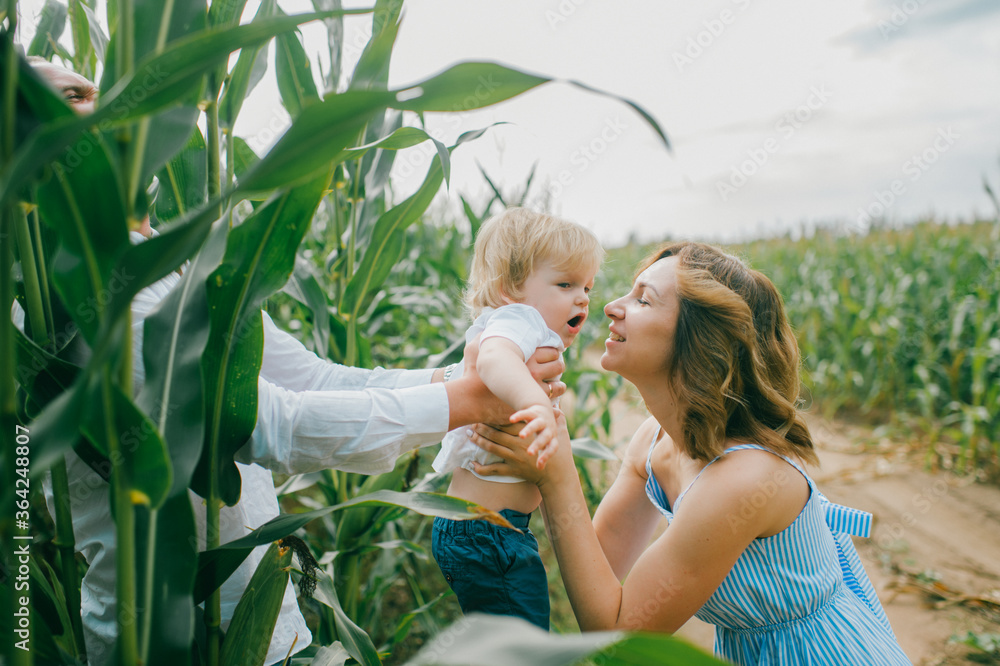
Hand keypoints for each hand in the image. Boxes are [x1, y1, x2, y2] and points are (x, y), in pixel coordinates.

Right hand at [448, 338, 565, 427]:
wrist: (470, 399)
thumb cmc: (472, 373)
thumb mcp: (474, 348)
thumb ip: (482, 335)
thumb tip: (485, 326)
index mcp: (524, 355)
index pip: (552, 350)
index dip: (553, 352)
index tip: (551, 354)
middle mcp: (532, 370)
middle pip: (558, 365)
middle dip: (557, 366)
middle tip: (554, 367)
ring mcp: (534, 388)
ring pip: (558, 384)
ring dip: (558, 383)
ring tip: (555, 383)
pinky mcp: (531, 403)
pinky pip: (552, 398)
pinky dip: (555, 395)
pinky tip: (551, 394)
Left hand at [472, 412, 572, 486]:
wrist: (557, 476)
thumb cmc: (561, 455)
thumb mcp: (561, 435)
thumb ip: (559, 420)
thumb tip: (557, 408)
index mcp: (527, 435)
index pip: (506, 424)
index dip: (494, 418)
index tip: (484, 412)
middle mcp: (518, 445)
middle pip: (495, 434)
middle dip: (482, 428)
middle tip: (472, 422)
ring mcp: (514, 459)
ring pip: (492, 448)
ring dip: (479, 441)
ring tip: (470, 435)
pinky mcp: (512, 471)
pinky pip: (494, 470)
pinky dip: (481, 469)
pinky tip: (471, 465)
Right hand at [509, 404, 556, 468]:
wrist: (545, 409)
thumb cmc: (543, 432)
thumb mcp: (546, 442)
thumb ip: (543, 453)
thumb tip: (540, 469)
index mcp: (551, 438)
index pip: (552, 448)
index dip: (547, 456)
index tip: (539, 465)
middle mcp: (548, 429)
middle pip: (544, 437)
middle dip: (538, 445)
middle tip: (530, 453)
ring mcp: (541, 420)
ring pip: (536, 424)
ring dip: (530, 430)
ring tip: (521, 436)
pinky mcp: (533, 412)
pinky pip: (526, 413)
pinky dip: (520, 416)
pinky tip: (511, 419)